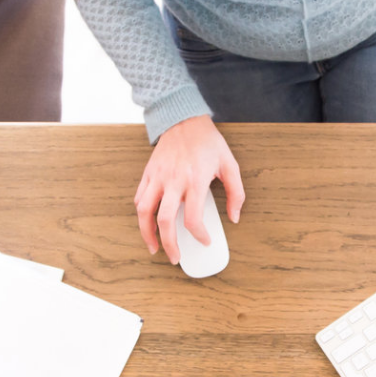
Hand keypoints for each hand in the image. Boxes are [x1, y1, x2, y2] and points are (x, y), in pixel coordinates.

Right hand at [135, 115, 243, 263]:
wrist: (184, 119)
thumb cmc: (208, 142)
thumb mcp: (230, 164)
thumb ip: (236, 193)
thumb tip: (234, 217)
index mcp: (195, 181)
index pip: (193, 219)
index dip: (199, 235)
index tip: (205, 241)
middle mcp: (173, 181)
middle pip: (165, 221)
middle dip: (169, 244)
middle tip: (175, 257)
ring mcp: (158, 178)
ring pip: (144, 212)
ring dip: (146, 233)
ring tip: (153, 247)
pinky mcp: (148, 174)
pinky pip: (139, 198)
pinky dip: (142, 214)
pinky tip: (148, 223)